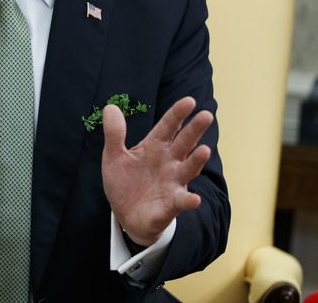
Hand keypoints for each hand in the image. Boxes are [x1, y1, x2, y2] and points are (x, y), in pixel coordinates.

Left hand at [101, 96, 212, 245]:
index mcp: (155, 146)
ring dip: (196, 160)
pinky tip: (194, 199)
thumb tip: (110, 107)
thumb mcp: (114, 156)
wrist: (125, 215)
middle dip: (194, 129)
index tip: (189, 101)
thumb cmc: (124, 182)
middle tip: (206, 114)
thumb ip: (114, 133)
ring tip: (204, 150)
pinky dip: (188, 201)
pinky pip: (182, 202)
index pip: (168, 126)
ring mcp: (172, 182)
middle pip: (184, 142)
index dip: (177, 114)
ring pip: (188, 168)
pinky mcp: (171, 204)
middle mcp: (169, 161)